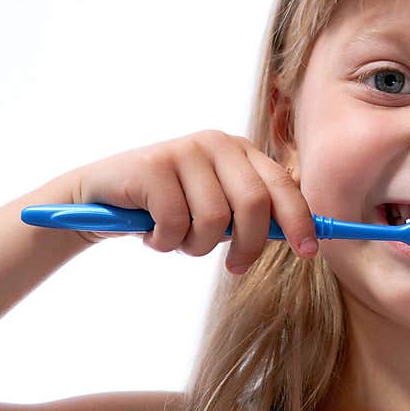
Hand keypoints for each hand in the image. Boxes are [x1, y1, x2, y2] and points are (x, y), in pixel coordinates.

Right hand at [69, 130, 316, 273]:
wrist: (100, 199)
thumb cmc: (169, 208)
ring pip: (214, 220)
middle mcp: (217, 143)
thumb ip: (254, 215)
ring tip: (177, 239)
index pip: (282, 185)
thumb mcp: (217, 208)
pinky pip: (175, 223)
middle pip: (255, 204)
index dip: (299, 220)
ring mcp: (185, 150)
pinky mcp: (154, 165)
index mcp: (241, 151)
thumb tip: (302, 238)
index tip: (309, 252)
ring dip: (196, 246)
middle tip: (236, 267)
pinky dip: (165, 242)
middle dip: (249, 245)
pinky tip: (151, 233)